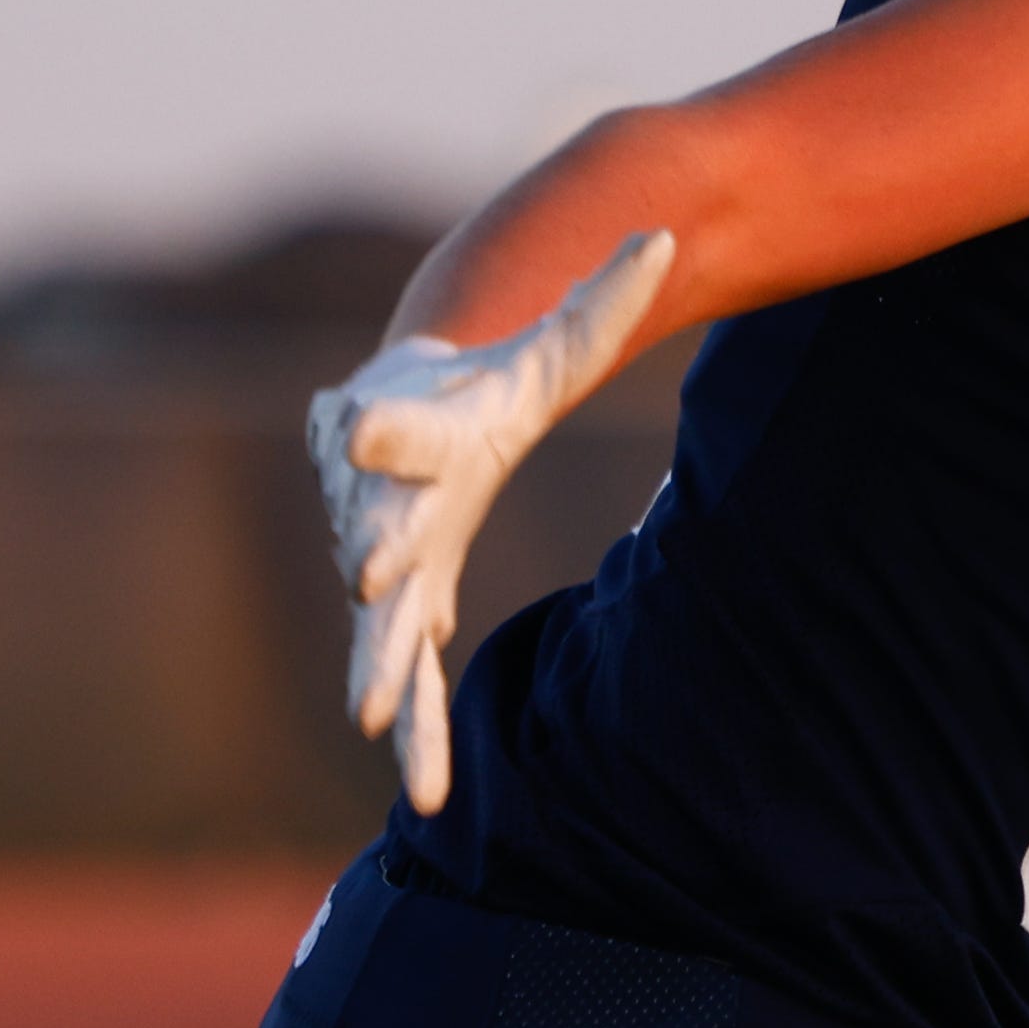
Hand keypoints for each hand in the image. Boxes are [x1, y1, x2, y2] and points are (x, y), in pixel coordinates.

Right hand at [303, 232, 676, 812]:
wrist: (413, 416)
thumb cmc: (490, 378)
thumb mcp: (553, 342)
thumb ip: (605, 295)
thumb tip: (670, 232)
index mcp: (417, 435)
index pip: (394, 429)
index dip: (380, 431)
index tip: (358, 431)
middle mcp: (387, 505)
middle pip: (372, 535)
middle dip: (370, 558)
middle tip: (368, 577)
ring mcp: (388, 568)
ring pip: (380, 629)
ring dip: (380, 673)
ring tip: (375, 721)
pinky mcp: (403, 613)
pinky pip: (408, 678)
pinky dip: (417, 729)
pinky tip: (432, 795)